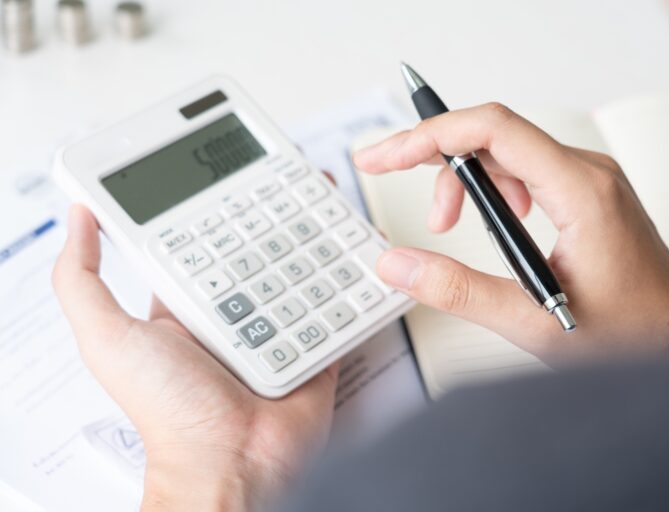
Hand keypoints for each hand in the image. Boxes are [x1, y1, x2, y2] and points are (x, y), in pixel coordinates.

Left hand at [52, 205, 338, 511]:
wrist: (231, 464)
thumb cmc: (169, 411)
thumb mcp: (107, 338)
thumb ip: (82, 280)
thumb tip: (79, 219)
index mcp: (185, 307)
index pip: (202, 243)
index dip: (214, 208)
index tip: (227, 173)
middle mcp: (232, 314)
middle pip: (257, 251)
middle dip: (275, 215)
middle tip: (291, 175)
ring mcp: (275, 329)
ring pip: (298, 271)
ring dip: (313, 238)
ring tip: (325, 199)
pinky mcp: (312, 346)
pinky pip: (332, 306)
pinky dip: (345, 280)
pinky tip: (354, 248)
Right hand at [354, 103, 668, 364]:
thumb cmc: (632, 332)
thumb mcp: (533, 322)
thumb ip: (459, 291)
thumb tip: (398, 264)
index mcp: (581, 191)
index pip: (493, 131)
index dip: (430, 135)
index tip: (387, 155)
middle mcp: (587, 172)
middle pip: (492, 134)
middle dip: (434, 156)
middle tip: (389, 175)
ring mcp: (588, 178)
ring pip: (505, 150)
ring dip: (463, 178)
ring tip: (444, 223)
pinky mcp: (584, 190)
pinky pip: (523, 167)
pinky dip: (489, 188)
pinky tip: (486, 220)